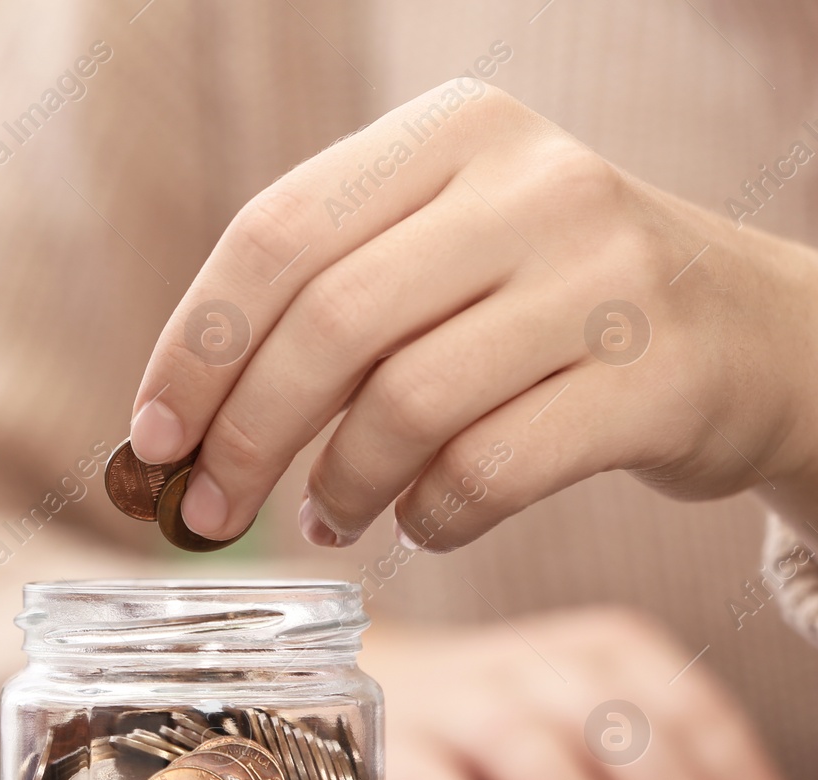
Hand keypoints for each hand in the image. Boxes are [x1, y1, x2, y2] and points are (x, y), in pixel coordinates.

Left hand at [129, 80, 817, 550]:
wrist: (756, 333)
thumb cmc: (549, 304)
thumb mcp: (444, 252)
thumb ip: (326, 301)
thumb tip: (177, 426)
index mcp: (451, 131)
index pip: (276, 234)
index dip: (195, 347)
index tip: (152, 437)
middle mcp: (532, 180)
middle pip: (329, 322)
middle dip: (245, 437)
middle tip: (210, 512)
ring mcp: (606, 271)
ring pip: (407, 404)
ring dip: (339, 484)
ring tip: (328, 514)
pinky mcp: (659, 376)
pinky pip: (489, 472)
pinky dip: (429, 518)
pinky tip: (417, 520)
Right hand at [365, 608, 802, 779]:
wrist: (378, 681)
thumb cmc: (514, 729)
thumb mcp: (598, 733)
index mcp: (602, 651)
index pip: (686, 707)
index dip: (732, 775)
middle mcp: (531, 665)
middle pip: (609, 721)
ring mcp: (456, 701)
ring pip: (521, 742)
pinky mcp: (392, 747)